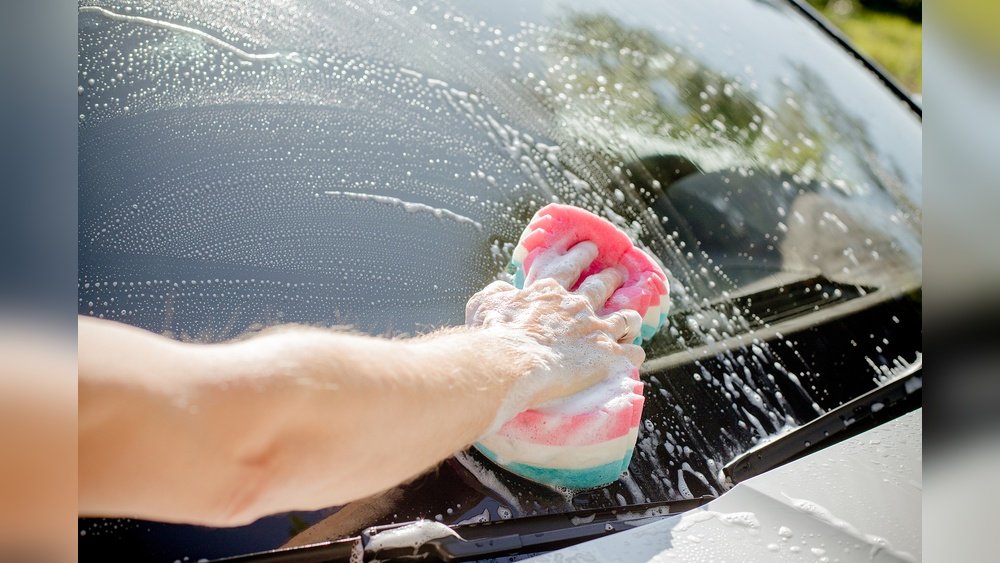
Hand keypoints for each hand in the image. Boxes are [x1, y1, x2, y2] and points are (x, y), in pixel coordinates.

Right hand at [466, 241, 644, 429]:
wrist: (512, 362)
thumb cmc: (493, 335)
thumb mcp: (483, 304)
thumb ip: (496, 292)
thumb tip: (502, 288)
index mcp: (548, 291)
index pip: (570, 267)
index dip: (582, 256)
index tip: (591, 248)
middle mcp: (577, 305)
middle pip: (602, 287)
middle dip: (612, 278)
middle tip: (620, 272)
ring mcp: (596, 329)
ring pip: (625, 318)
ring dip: (630, 317)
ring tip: (634, 317)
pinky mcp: (608, 355)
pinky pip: (632, 352)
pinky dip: (634, 352)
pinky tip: (635, 354)